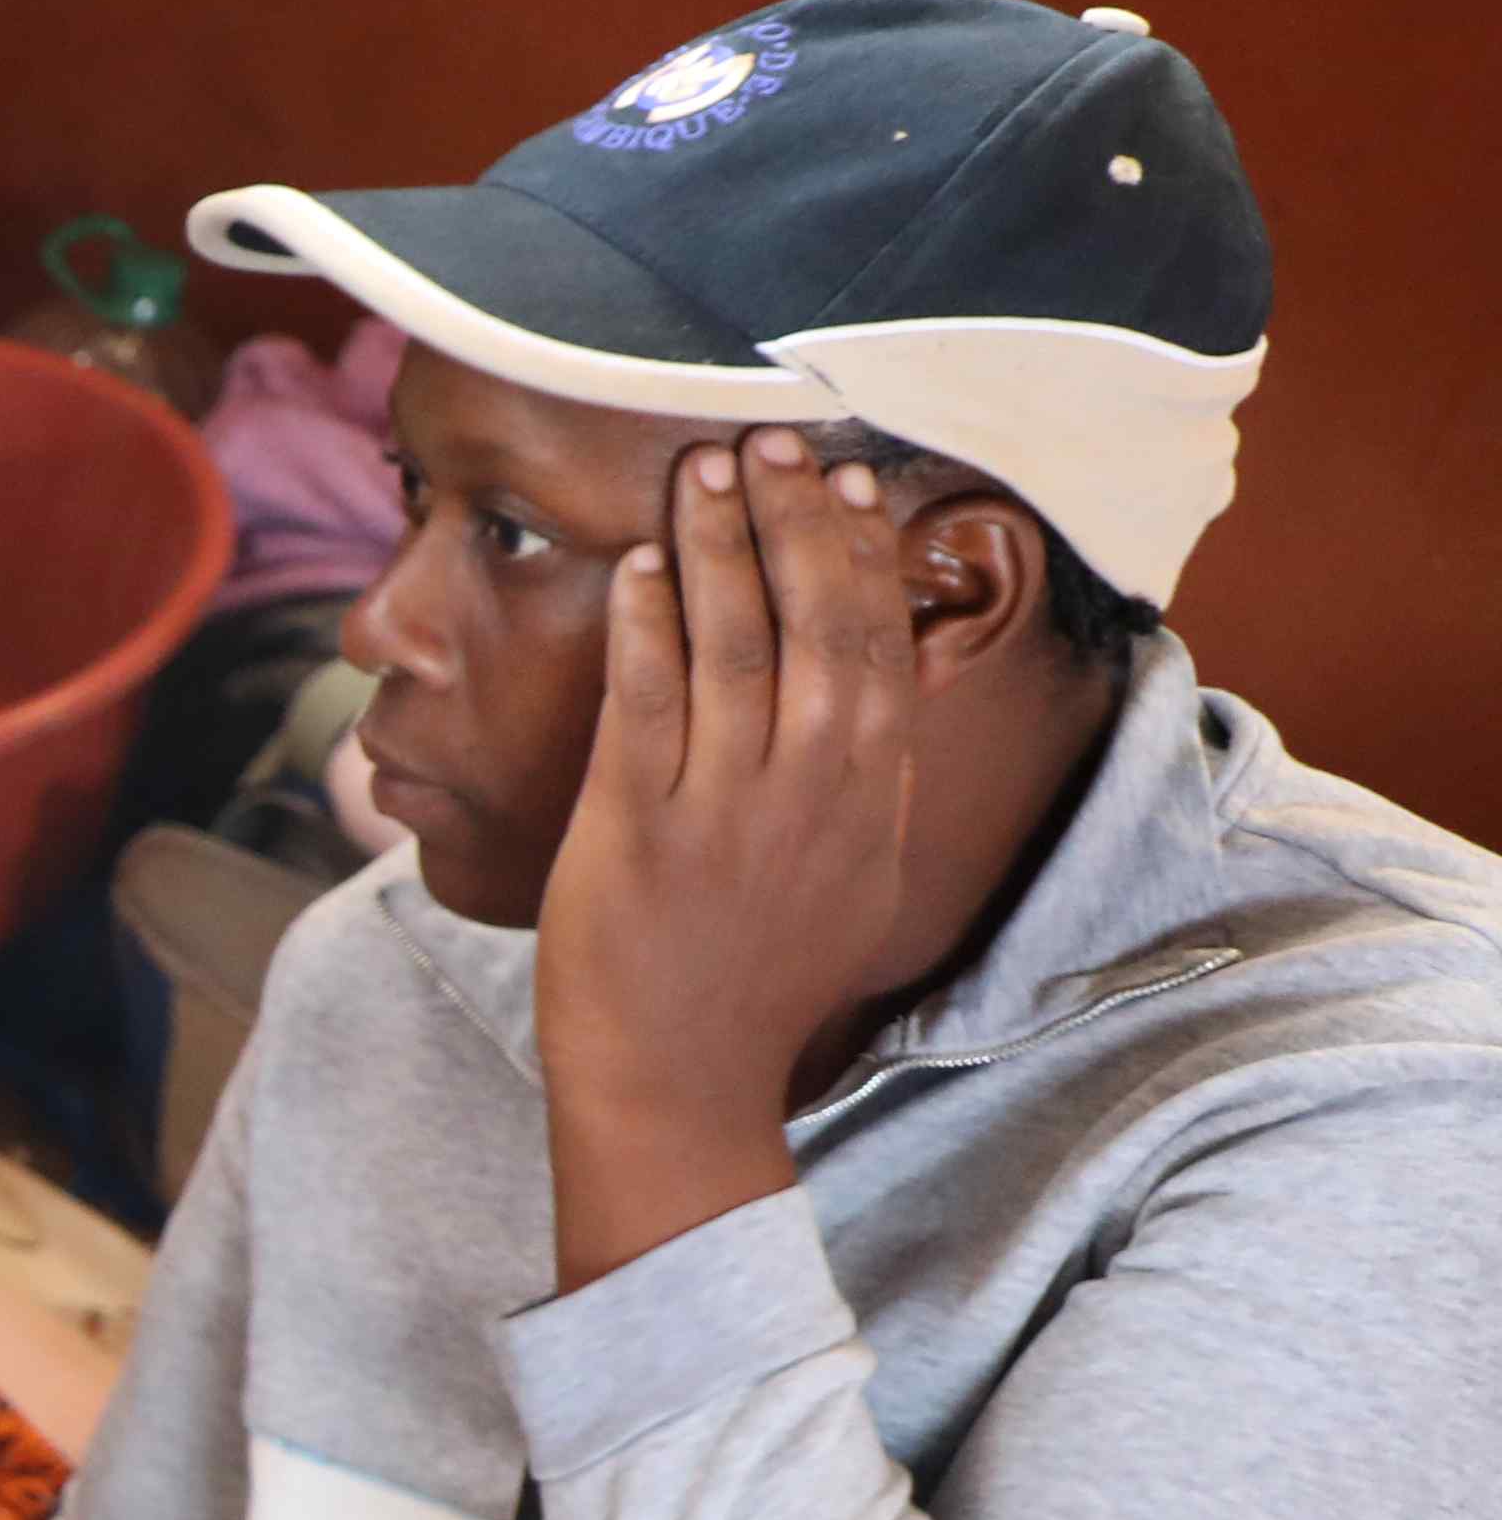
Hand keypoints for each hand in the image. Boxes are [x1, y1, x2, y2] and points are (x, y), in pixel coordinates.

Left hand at [532, 431, 920, 1283]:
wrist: (682, 1080)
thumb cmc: (759, 975)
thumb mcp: (854, 871)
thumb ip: (866, 776)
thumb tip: (880, 677)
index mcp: (872, 796)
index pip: (878, 641)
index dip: (860, 550)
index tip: (848, 478)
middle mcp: (814, 790)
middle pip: (816, 622)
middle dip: (794, 520)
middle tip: (771, 439)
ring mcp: (727, 809)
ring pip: (733, 646)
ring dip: (719, 547)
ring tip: (704, 468)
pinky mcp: (639, 831)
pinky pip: (646, 705)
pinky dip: (648, 627)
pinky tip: (644, 565)